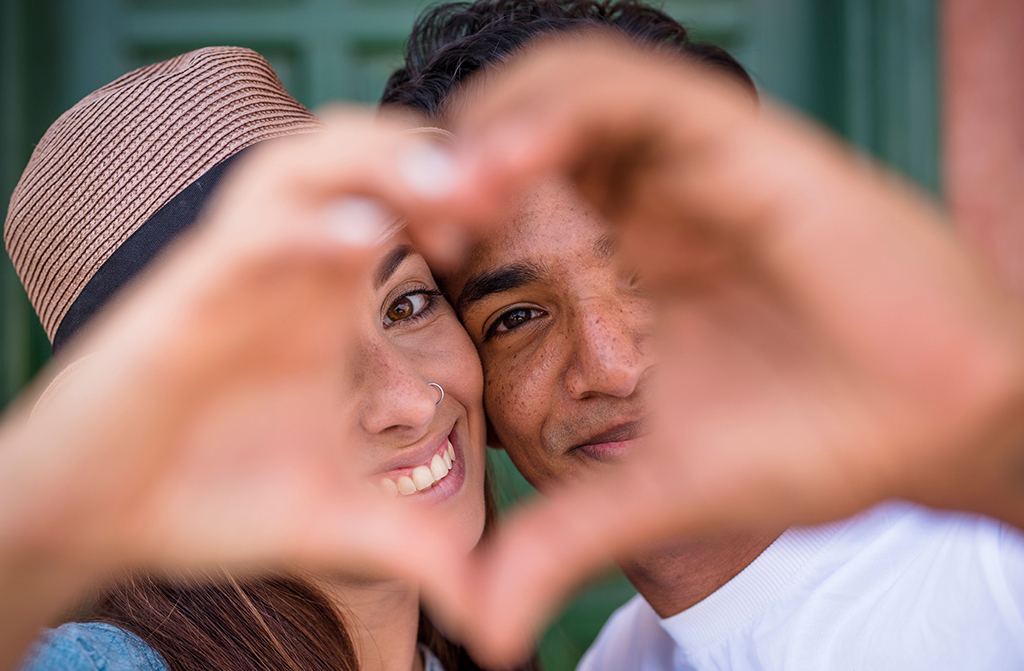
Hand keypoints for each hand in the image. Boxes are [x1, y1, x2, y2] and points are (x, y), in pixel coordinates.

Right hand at [0, 111, 465, 667]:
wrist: (104, 516)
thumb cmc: (220, 499)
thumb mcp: (344, 522)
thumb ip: (421, 548)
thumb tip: (499, 619)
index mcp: (333, 298)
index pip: (407, 206)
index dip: (475, 202)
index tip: (534, 227)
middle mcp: (289, 269)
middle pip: (363, 157)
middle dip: (436, 156)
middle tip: (509, 185)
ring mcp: (235, 273)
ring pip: (302, 165)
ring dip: (375, 162)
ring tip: (450, 191)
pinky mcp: (182, 297)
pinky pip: (246, 237)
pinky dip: (305, 227)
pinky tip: (365, 242)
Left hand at [419, 32, 1023, 663]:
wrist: (936, 427)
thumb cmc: (811, 447)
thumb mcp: (656, 492)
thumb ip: (563, 540)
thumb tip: (478, 625)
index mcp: (624, 259)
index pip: (508, 200)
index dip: (440, 220)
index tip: (401, 266)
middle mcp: (651, 200)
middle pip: (521, 131)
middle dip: (450, 164)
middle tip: (409, 223)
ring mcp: (692, 167)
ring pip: (566, 89)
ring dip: (492, 125)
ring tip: (452, 194)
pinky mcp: (742, 146)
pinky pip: (636, 90)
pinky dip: (564, 106)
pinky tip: (512, 163)